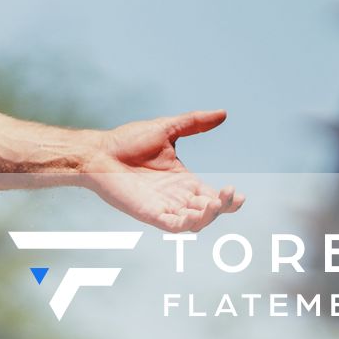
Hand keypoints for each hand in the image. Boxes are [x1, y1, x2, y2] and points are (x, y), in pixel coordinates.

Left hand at [81, 110, 242, 233]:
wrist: (99, 152)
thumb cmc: (128, 142)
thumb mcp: (167, 129)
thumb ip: (194, 123)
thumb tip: (223, 113)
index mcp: (184, 181)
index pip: (212, 195)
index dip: (228, 199)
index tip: (238, 194)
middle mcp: (177, 197)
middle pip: (209, 211)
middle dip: (224, 206)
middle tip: (231, 195)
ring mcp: (164, 207)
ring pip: (195, 222)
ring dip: (208, 217)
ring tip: (215, 203)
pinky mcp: (149, 213)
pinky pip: (173, 226)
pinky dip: (186, 224)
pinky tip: (194, 214)